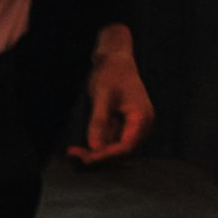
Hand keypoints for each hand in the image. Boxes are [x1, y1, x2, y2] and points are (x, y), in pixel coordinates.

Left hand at [77, 25, 152, 162]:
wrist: (116, 59)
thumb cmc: (111, 73)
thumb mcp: (102, 96)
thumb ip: (99, 122)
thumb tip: (94, 147)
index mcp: (142, 118)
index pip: (126, 147)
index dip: (106, 155)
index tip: (86, 158)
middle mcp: (143, 126)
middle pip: (121, 152)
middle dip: (99, 156)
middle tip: (74, 154)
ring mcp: (135, 127)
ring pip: (116, 149)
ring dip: (96, 153)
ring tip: (74, 152)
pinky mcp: (126, 127)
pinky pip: (112, 141)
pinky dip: (98, 145)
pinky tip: (81, 146)